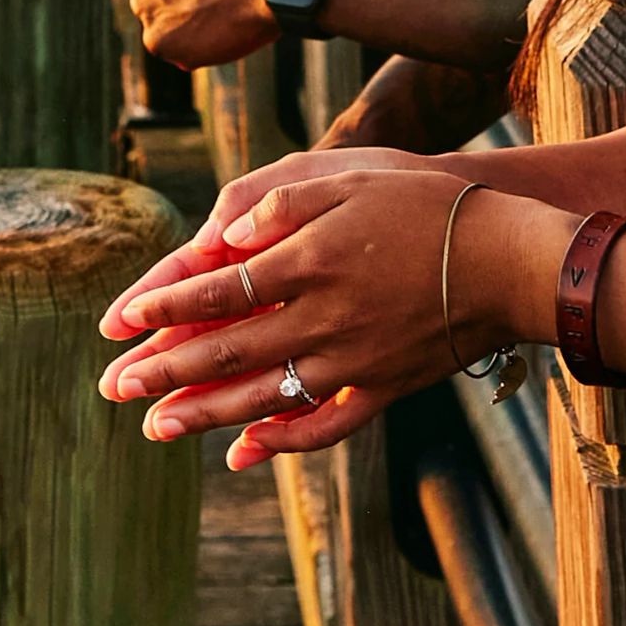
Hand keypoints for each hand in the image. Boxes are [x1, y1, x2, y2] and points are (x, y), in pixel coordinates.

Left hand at [96, 154, 520, 469]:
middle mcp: (324, 318)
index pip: (217, 291)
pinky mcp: (384, 386)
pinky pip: (325, 425)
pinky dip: (282, 443)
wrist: (513, 259)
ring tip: (156, 427)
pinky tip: (244, 452)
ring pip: (265, 396)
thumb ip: (281, 201)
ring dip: (205, 414)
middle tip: (112, 387)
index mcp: (308, 260)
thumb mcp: (352, 174)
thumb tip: (221, 235)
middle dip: (163, 371)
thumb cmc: (429, 203)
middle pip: (227, 351)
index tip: (117, 324)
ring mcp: (354, 360)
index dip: (162, 309)